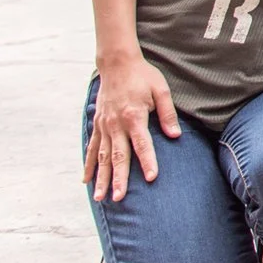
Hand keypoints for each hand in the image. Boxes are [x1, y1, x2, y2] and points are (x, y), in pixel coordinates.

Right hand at [84, 54, 180, 201]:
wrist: (117, 63)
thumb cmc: (143, 76)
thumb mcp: (161, 90)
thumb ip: (167, 114)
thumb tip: (176, 136)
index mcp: (134, 116)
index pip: (142, 144)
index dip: (148, 161)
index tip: (151, 178)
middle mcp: (116, 124)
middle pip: (118, 156)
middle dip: (119, 178)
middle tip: (119, 198)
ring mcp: (104, 126)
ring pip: (102, 157)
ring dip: (101, 178)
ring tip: (101, 198)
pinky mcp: (98, 125)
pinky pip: (91, 148)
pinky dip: (88, 165)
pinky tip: (86, 180)